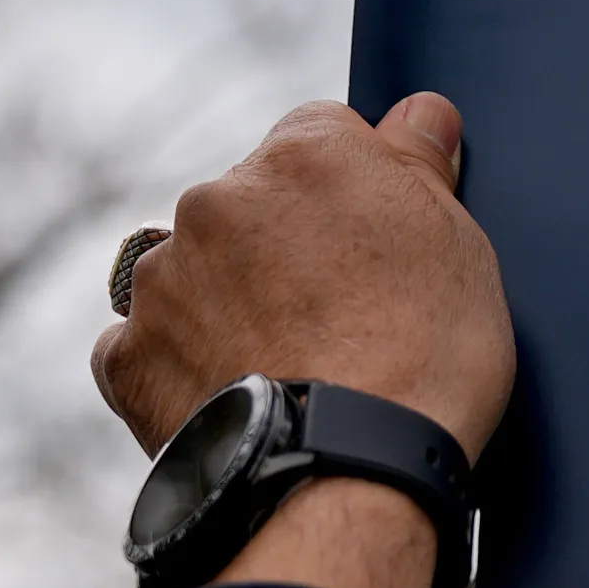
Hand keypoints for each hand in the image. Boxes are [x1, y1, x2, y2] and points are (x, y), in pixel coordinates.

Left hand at [94, 93, 512, 587]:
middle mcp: (216, 200)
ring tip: (290, 367)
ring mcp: (162, 280)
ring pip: (194, 271)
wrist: (349, 473)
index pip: (322, 133)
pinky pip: (143, 345)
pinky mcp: (128, 358)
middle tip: (340, 316)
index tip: (376, 243)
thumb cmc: (423, 357)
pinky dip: (178, 364)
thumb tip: (419, 114)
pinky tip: (232, 393)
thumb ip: (421, 166)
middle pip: (251, 202)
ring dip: (228, 301)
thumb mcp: (460, 246)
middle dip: (283, 245)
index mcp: (304, 156)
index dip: (354, 190)